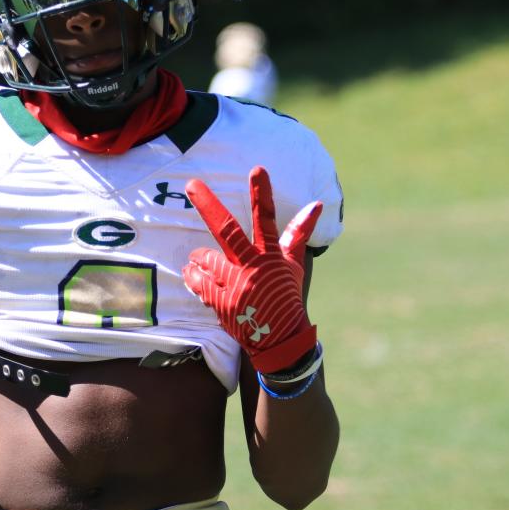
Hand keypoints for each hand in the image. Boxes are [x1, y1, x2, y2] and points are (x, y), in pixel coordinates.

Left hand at [183, 166, 321, 374]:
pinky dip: (193, 276)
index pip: (267, 218)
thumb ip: (298, 233)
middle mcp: (251, 267)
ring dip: (199, 256)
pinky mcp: (221, 303)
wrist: (279, 340)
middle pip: (227, 231)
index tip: (257, 169)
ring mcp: (234, 286)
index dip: (262, 194)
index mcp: (271, 256)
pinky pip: (198, 282)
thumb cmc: (286, 297)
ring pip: (205, 258)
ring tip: (200, 259)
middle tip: (192, 185)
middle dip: (209, 206)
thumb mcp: (294, 265)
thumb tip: (316, 204)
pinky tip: (192, 273)